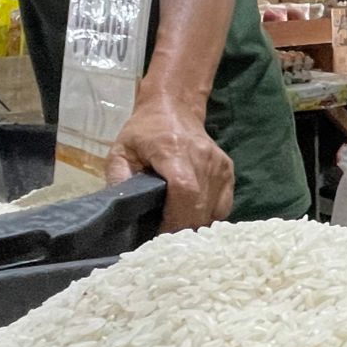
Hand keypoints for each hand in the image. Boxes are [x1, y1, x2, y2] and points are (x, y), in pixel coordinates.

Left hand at [106, 94, 234, 232]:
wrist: (174, 107)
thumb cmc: (143, 132)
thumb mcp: (120, 152)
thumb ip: (119, 181)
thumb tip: (120, 213)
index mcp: (172, 149)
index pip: (184, 191)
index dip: (174, 220)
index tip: (157, 236)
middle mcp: (202, 156)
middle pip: (200, 207)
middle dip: (181, 230)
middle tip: (162, 238)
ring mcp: (219, 164)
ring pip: (213, 211)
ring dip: (194, 225)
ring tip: (175, 225)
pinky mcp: (228, 171)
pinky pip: (222, 207)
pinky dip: (208, 217)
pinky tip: (191, 214)